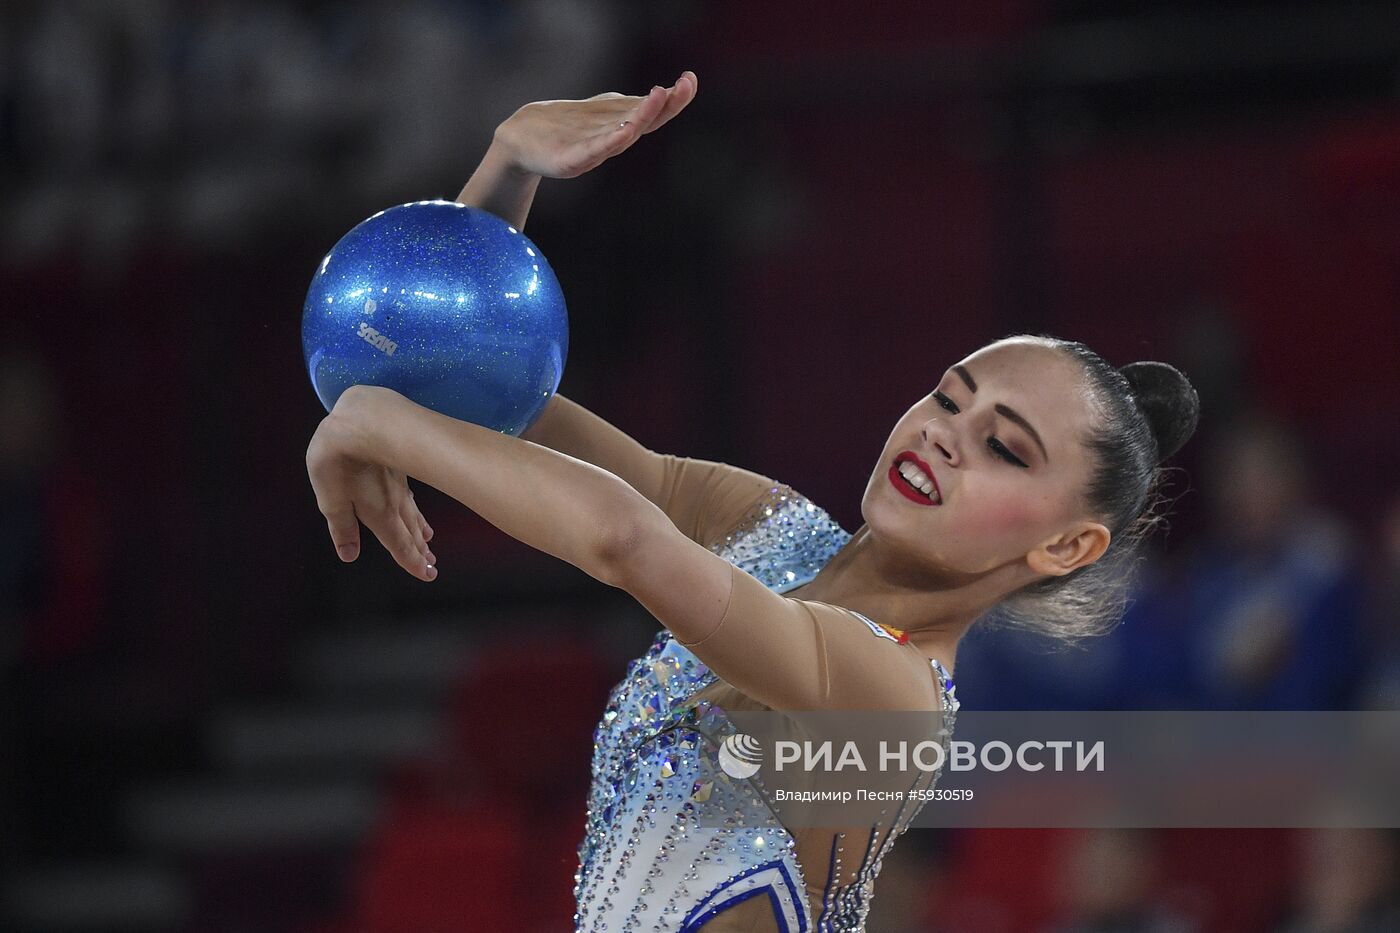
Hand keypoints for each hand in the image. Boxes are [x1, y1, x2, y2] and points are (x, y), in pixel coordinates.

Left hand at [306, 401, 436, 581]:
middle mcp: (395, 504)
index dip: (413, 562)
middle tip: (431, 566)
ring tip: (428, 542)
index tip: (428, 575)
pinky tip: (416, 511)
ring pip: (413, 514)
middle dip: (420, 551)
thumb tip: (349, 555)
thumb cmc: (339, 462)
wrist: (358, 421)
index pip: (401, 546)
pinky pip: (411, 498)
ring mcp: (398, 486)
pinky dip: (416, 510)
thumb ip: (343, 528)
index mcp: (380, 516)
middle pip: (410, 533)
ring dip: (419, 531)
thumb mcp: (331, 501)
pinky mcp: (397, 469)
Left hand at [494, 70, 697, 178]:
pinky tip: (626, 130)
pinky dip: (611, 141)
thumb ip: (627, 105)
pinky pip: (594, 150)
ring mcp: (593, 149)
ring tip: (659, 95)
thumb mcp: (601, 112)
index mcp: (621, 126)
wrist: (523, 140)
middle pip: (645, 122)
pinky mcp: (570, 159)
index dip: (675, 99)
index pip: (654, 112)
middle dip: (666, 106)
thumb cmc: (565, 127)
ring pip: (623, 133)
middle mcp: (613, 139)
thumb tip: (659, 94)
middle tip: (684, 86)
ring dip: (642, 117)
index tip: (690, 79)